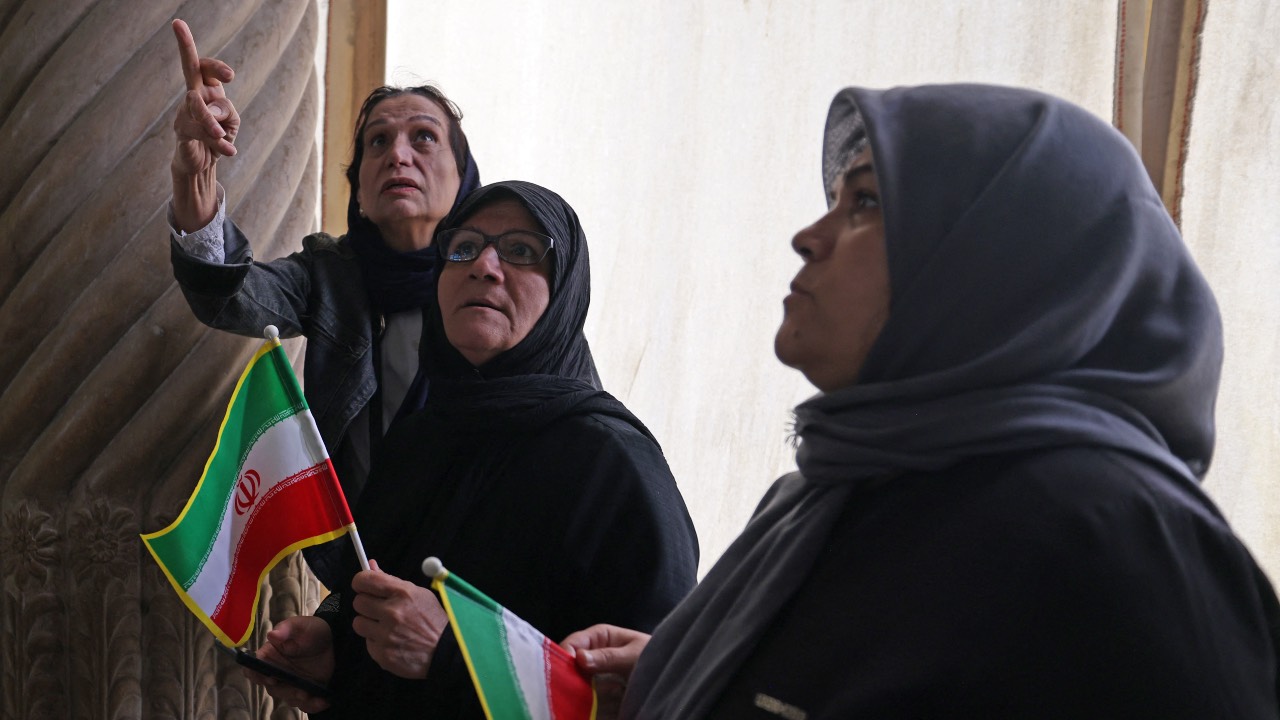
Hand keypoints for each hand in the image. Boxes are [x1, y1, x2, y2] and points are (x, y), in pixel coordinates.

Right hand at [171, 18, 238, 174]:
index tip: (230, 76)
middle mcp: (193, 95)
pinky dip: (217, 143)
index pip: (206, 68)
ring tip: (221, 134)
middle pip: (189, 67)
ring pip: (197, 106)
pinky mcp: (181, 130)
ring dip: (211, 121)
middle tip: (178, 23)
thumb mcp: (231, 122)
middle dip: (185, 45)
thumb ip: (227, 111)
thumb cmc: (218, 136)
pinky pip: (197, 131)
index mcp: (207, 89)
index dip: (216, 67)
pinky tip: (229, 152)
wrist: (202, 163)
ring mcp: (183, 111)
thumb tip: (211, 108)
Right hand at [246, 615, 334, 713]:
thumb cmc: (310, 630)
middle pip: (272, 688)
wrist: (333, 639)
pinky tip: (323, 701)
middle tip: (300, 690)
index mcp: (269, 656)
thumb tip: (272, 634)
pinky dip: (313, 705)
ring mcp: (290, 684)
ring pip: (289, 698)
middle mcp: (276, 673)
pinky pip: (305, 704)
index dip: (257, 675)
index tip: (270, 677)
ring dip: (300, 699)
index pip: (253, 669)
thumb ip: (287, 628)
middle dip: (286, 690)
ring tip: (312, 695)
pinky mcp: (304, 691)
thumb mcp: (300, 625)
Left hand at [351, 559, 448, 678]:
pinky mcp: (383, 654)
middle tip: (378, 608)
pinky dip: (377, 642)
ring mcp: (387, 635)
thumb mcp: (418, 594)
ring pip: (358, 623)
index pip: (366, 580)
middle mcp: (393, 613)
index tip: (363, 585)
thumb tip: (371, 566)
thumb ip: (391, 581)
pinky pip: (368, 643)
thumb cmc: (433, 620)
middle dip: (367, 604)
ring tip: (386, 627)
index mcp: (403, 594)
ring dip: (369, 624)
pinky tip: (393, 641)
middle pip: (358, 602)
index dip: (361, 581)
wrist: (446, 651)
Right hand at [561, 625, 650, 719]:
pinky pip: (586, 701)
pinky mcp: (598, 696)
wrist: (671, 676)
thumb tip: (579, 657)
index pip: (573, 643)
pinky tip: (594, 709)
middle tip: (569, 691)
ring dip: (578, 694)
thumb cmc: (655, 656)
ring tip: (585, 701)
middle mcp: (592, 655)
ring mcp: (593, 677)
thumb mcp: (635, 655)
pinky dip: (587, 706)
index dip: (565, 656)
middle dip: (568, 678)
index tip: (563, 673)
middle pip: (569, 666)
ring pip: (575, 685)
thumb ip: (609, 656)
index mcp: (599, 637)